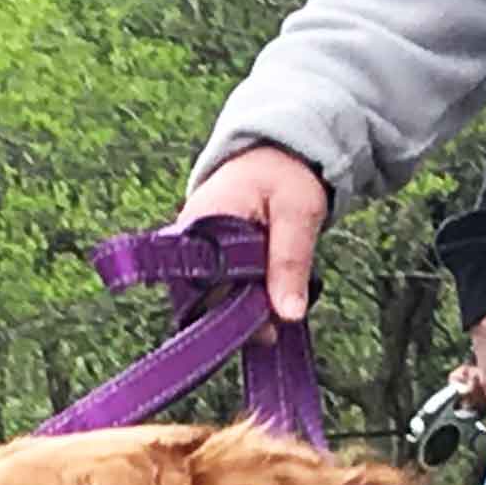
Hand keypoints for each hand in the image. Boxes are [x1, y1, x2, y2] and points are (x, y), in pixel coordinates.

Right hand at [175, 143, 328, 323]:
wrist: (274, 154)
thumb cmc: (284, 175)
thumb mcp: (299, 212)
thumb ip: (292, 261)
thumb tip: (289, 314)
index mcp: (201, 222)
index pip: (204, 285)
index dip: (233, 313)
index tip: (266, 329)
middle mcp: (187, 241)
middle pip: (204, 299)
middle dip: (241, 318)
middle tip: (276, 330)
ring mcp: (193, 252)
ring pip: (211, 300)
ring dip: (244, 312)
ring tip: (276, 314)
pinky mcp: (204, 261)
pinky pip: (218, 292)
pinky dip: (243, 300)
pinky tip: (266, 300)